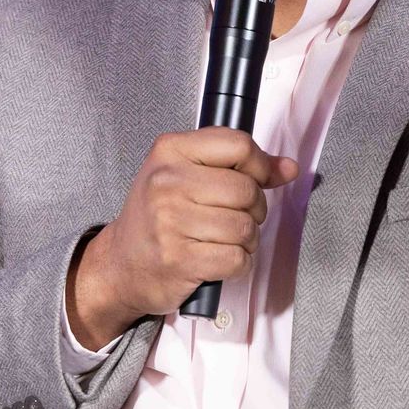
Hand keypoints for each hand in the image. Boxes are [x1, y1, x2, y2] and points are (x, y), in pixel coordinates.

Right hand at [66, 127, 298, 348]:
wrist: (121, 264)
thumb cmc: (157, 217)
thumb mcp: (186, 175)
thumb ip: (239, 166)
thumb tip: (287, 168)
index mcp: (170, 151)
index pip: (238, 145)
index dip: (259, 165)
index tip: (255, 179)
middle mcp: (167, 182)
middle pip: (247, 190)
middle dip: (253, 209)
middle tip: (234, 216)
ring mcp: (171, 221)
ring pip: (245, 227)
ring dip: (245, 240)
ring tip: (222, 239)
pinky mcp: (179, 259)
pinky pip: (237, 259)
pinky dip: (236, 263)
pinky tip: (216, 259)